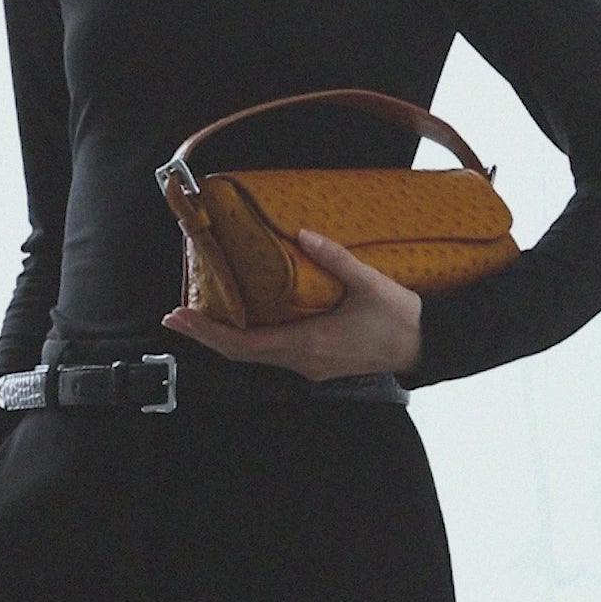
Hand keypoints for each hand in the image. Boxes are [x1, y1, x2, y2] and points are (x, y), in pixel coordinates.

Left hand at [161, 227, 422, 380]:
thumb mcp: (369, 284)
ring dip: (224, 339)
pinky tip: (239, 323)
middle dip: (205, 336)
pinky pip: (272, 354)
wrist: (426, 346)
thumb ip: (335, 259)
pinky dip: (247, 340)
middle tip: (175, 317)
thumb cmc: (400, 318)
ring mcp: (309, 367)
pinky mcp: (317, 363)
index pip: (245, 344)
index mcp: (310, 344)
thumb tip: (303, 234)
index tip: (183, 317)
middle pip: (241, 354)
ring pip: (255, 357)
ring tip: (198, 318)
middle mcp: (303, 361)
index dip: (209, 332)